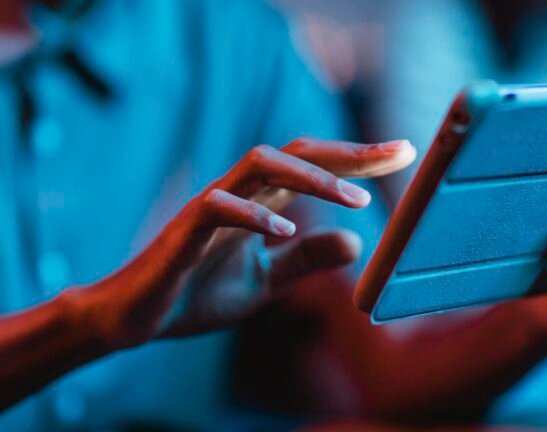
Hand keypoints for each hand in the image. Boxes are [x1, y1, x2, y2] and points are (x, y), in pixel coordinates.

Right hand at [61, 138, 415, 348]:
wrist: (137, 317)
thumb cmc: (198, 292)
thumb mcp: (268, 281)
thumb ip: (307, 260)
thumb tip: (357, 242)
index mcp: (260, 203)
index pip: (314, 166)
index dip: (358, 157)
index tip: (403, 151)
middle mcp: (239, 194)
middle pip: (296, 151)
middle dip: (348, 151)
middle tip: (396, 152)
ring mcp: (210, 208)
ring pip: (260, 165)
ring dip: (312, 177)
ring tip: (356, 198)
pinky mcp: (184, 233)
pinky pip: (218, 208)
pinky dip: (254, 217)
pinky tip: (286, 233)